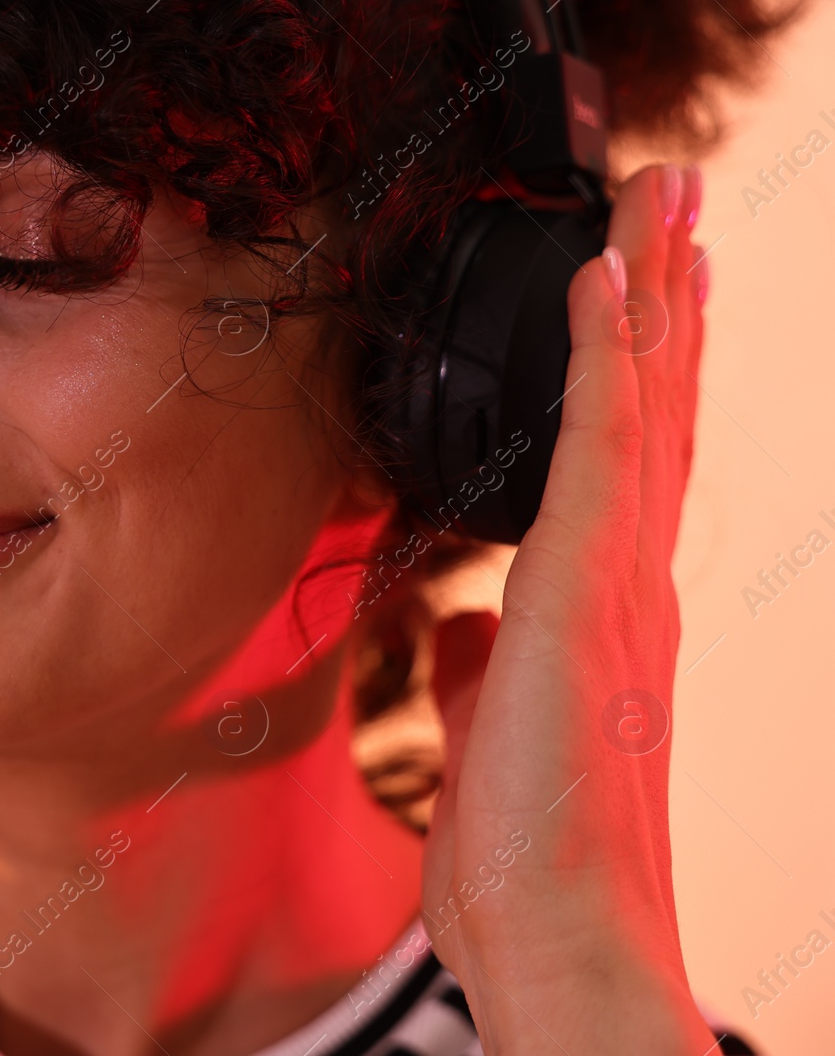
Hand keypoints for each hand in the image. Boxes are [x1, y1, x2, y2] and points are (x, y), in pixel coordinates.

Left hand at [420, 163, 716, 1051]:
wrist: (555, 932)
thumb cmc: (527, 854)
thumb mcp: (488, 739)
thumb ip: (478, 672)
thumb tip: (462, 631)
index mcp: (602, 618)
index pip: (628, 469)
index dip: (641, 378)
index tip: (645, 297)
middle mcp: (629, 586)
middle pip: (653, 416)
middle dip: (663, 305)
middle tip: (673, 206)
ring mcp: (617, 585)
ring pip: (640, 409)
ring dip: (647, 298)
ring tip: (658, 202)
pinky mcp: (584, 593)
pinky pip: (598, 449)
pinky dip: (604, 361)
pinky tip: (603, 284)